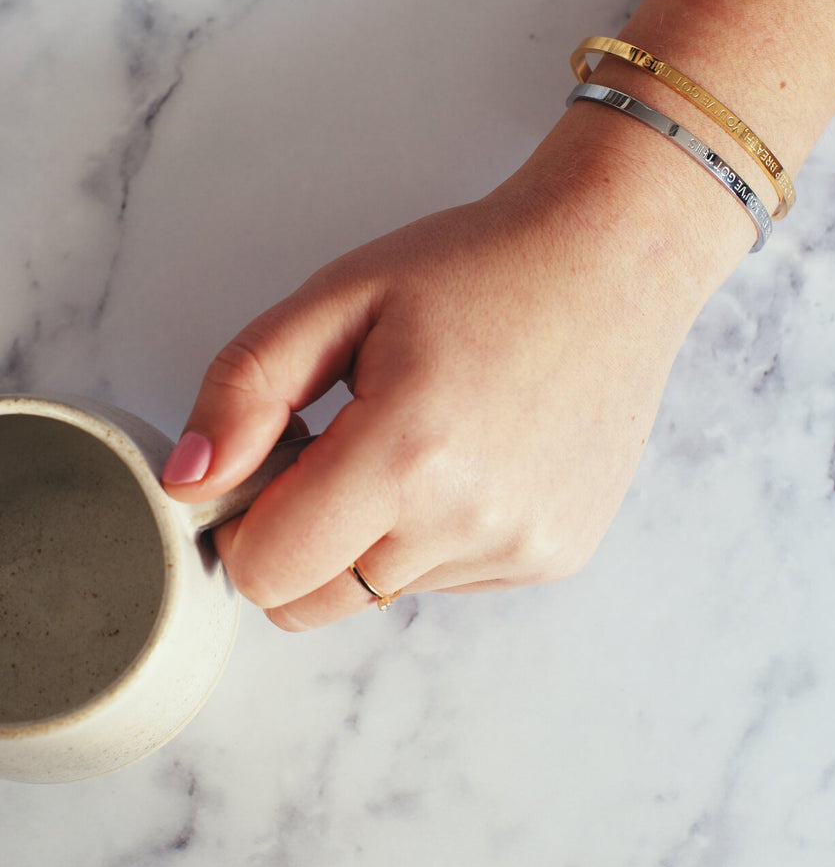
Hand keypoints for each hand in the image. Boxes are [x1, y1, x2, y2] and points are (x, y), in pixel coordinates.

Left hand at [160, 109, 747, 628]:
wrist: (612, 263)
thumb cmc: (479, 266)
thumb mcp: (341, 297)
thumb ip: (246, 389)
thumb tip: (191, 481)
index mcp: (407, 453)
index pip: (269, 573)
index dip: (246, 525)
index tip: (273, 465)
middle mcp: (472, 523)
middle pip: (319, 603)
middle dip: (303, 541)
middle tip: (340, 450)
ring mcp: (522, 547)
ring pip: (385, 590)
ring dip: (376, 535)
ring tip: (425, 439)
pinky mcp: (556, 554)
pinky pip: (453, 578)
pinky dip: (438, 535)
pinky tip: (476, 457)